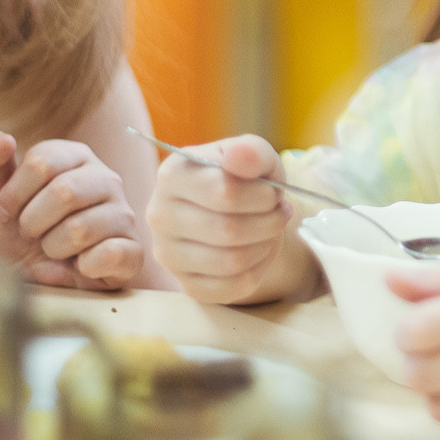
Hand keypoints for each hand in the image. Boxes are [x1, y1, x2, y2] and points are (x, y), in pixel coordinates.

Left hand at [0, 131, 142, 288]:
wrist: (45, 280)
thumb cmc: (21, 233)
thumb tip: (2, 138)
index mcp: (75, 157)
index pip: (41, 162)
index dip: (14, 194)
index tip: (8, 212)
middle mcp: (106, 179)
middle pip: (64, 192)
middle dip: (33, 223)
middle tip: (32, 233)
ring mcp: (124, 213)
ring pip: (81, 229)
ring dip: (54, 248)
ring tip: (56, 250)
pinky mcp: (134, 249)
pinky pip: (108, 255)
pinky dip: (83, 267)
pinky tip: (81, 265)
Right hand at [143, 134, 296, 304]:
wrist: (234, 211)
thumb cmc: (242, 178)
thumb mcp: (253, 156)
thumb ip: (251, 152)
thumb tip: (239, 156)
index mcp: (172, 175)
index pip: (225, 193)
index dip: (263, 197)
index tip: (274, 194)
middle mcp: (159, 215)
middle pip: (229, 230)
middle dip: (269, 222)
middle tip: (280, 213)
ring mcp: (168, 254)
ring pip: (232, 261)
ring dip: (266, 245)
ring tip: (271, 230)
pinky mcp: (185, 284)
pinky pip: (232, 287)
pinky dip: (259, 270)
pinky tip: (261, 251)